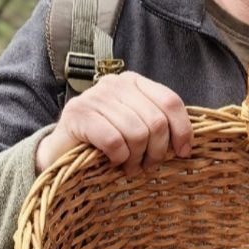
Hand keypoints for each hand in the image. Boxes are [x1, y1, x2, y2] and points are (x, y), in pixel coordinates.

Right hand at [35, 72, 192, 174]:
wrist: (61, 151)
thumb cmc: (105, 140)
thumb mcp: (135, 126)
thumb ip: (157, 124)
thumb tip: (187, 143)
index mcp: (134, 82)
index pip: (170, 101)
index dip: (182, 129)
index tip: (182, 152)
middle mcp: (115, 84)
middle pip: (156, 121)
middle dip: (157, 151)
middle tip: (148, 166)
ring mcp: (94, 97)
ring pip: (137, 133)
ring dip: (137, 158)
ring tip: (130, 167)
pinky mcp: (77, 114)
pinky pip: (114, 140)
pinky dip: (119, 156)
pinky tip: (113, 161)